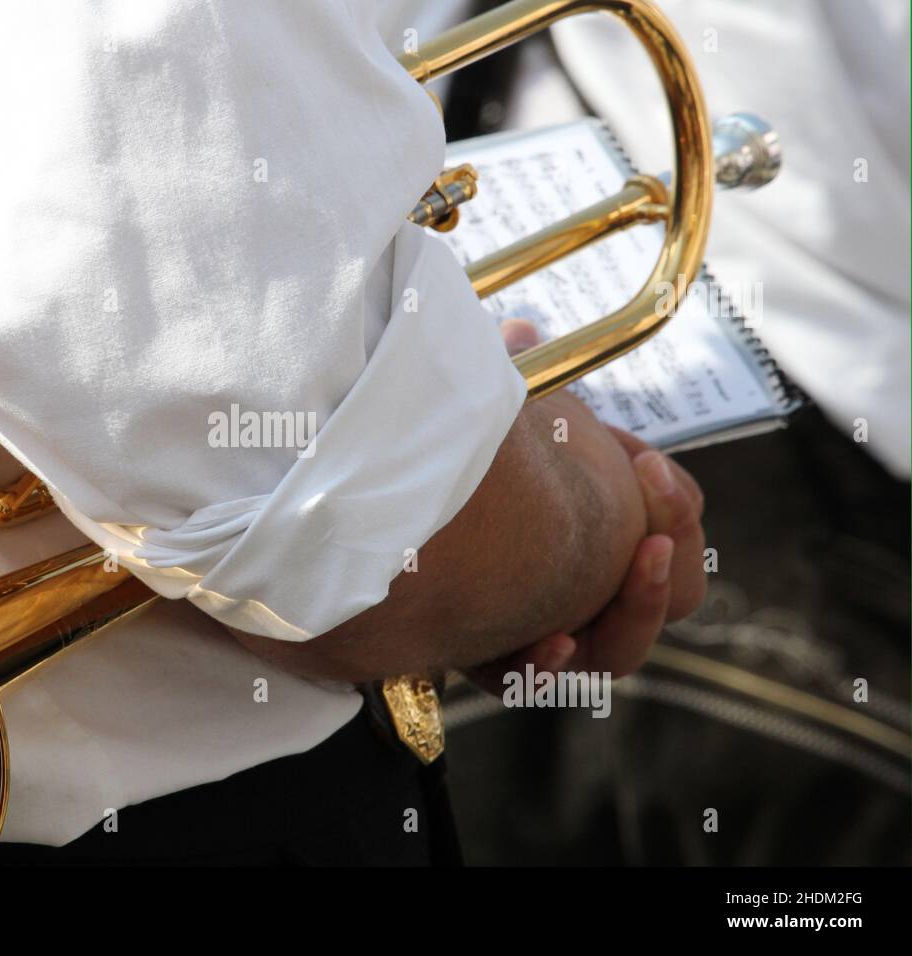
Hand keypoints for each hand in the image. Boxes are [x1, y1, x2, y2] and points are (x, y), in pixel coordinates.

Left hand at [466, 320, 706, 689]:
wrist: (359, 517)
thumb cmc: (433, 468)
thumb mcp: (482, 423)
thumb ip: (510, 385)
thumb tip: (520, 329)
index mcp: (589, 537)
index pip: (662, 534)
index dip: (670, 508)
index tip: (644, 462)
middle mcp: (576, 593)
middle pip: (670, 592)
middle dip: (674, 537)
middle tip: (651, 486)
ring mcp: (541, 635)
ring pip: (620, 649)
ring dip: (639, 603)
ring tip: (639, 550)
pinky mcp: (491, 663)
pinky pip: (539, 683)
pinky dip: (551, 664)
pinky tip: (551, 639)